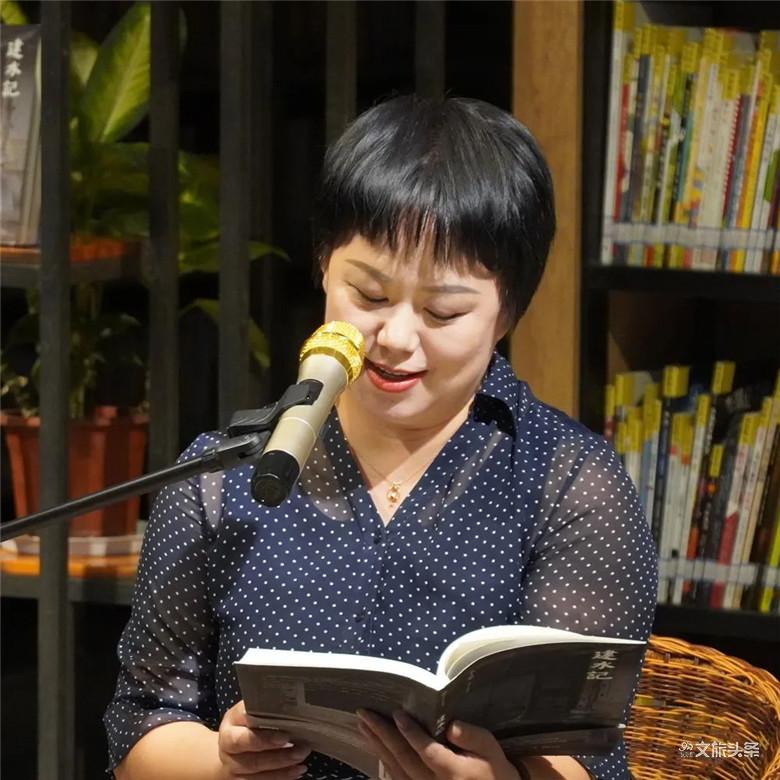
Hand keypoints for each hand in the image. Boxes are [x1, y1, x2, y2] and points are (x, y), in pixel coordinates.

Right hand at [217, 700, 310, 778]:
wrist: (229, 746)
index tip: (286, 736)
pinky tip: (297, 770)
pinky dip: (282, 776)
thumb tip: (290, 704)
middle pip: (252, 758)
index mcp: (229, 728)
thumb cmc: (245, 721)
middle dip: (279, 755)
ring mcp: (233, 768)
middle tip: (302, 748)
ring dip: (283, 767)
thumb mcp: (247, 710)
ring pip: (258, 772)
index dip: (264, 738)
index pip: (243, 734)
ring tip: (302, 757)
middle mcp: (227, 751)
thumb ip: (262, 708)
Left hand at [356, 709, 520, 779]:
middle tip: (364, 713)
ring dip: (378, 746)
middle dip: (382, 734)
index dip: (411, 733)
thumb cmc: (493, 769)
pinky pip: (398, 779)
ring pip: (396, 770)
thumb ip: (472, 736)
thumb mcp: (491, 748)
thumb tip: (450, 725)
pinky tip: (375, 746)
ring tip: (363, 725)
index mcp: (453, 772)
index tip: (397, 713)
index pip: (427, 751)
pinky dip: (384, 761)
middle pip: (404, 759)